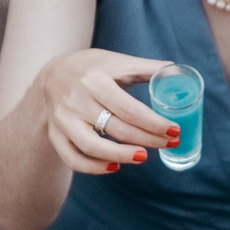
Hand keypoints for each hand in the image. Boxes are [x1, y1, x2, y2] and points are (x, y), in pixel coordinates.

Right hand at [34, 48, 177, 173]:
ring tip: (144, 156)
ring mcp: (64, 120)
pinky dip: (94, 167)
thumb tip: (177, 72)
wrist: (53, 74)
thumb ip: (146, 68)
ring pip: (93, 146)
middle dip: (148, 139)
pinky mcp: (56, 135)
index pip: (129, 108)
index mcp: (95, 80)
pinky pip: (73, 158)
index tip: (174, 131)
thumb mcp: (117, 62)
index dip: (154, 123)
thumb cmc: (93, 68)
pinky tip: (115, 167)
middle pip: (117, 128)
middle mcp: (76, 101)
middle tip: (170, 143)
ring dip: (122, 156)